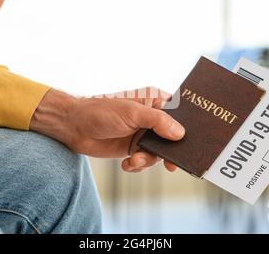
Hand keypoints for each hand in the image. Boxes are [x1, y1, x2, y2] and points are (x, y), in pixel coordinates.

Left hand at [30, 88, 184, 172]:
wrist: (74, 127)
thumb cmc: (101, 111)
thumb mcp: (132, 113)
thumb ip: (158, 121)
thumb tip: (180, 133)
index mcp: (155, 103)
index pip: (180, 114)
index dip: (188, 127)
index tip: (193, 142)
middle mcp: (151, 119)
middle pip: (172, 138)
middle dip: (170, 152)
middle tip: (172, 164)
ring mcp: (143, 135)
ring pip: (158, 153)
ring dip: (147, 161)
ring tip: (133, 160)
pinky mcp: (133, 149)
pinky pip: (144, 162)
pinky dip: (138, 166)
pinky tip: (127, 164)